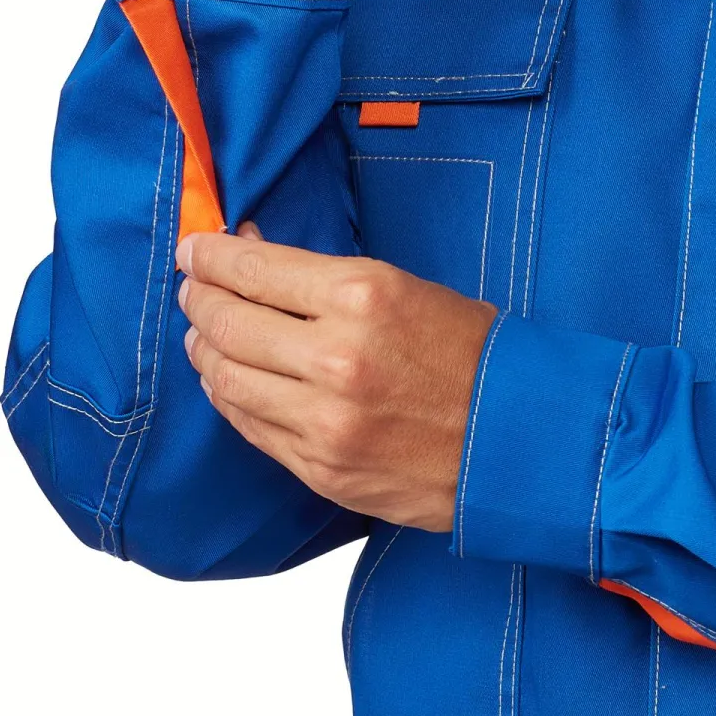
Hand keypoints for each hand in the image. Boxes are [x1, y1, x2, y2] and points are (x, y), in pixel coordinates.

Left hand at [176, 226, 496, 532]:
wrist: (521, 436)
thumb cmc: (477, 355)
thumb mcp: (412, 290)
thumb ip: (332, 282)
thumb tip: (256, 259)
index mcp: (363, 296)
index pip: (253, 269)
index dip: (210, 256)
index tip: (195, 248)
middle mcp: (335, 356)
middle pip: (226, 323)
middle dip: (199, 299)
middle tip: (194, 287)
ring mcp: (323, 419)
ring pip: (225, 378)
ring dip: (205, 350)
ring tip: (204, 334)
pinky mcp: (320, 467)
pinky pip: (248, 425)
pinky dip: (230, 396)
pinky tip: (231, 379)